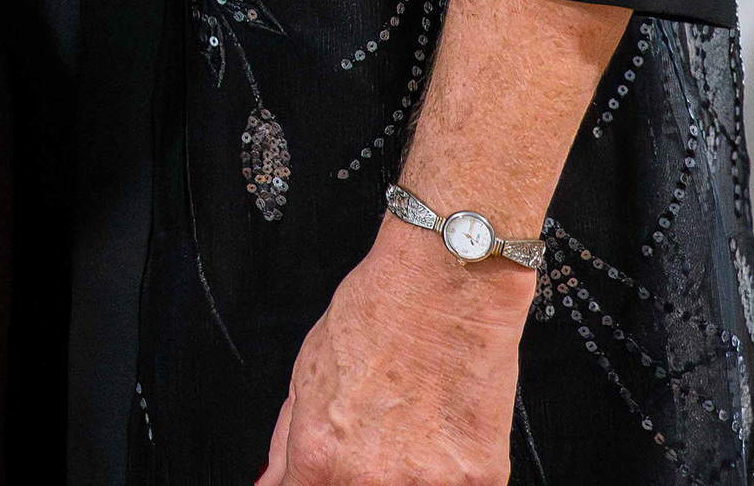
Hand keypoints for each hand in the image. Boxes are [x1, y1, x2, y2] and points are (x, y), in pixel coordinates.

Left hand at [256, 216, 531, 484]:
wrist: (445, 287)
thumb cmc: (376, 317)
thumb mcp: (307, 374)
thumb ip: (287, 440)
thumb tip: (272, 481)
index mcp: (320, 456)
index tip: (322, 475)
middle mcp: (371, 480)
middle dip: (358, 478)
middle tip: (376, 442)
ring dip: (407, 477)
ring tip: (411, 432)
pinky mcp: (481, 480)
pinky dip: (449, 470)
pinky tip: (443, 432)